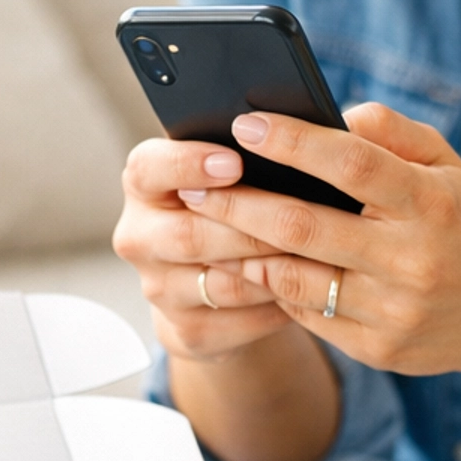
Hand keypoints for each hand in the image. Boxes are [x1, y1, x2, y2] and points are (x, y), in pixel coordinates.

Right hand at [113, 137, 298, 361]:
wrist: (215, 281)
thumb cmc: (234, 205)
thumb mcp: (232, 170)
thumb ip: (250, 148)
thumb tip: (311, 129)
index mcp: (144, 182)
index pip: (149, 168)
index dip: (189, 165)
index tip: (236, 162)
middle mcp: (140, 236)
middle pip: (189, 235)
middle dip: (250, 227)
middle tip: (299, 217)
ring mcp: (159, 289)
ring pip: (222, 283)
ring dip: (274, 271)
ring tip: (321, 256)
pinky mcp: (185, 331)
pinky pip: (240, 321)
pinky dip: (279, 306)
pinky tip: (311, 291)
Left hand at [180, 102, 460, 377]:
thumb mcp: (446, 166)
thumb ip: (393, 132)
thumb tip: (335, 114)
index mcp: (432, 202)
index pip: (353, 164)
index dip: (293, 142)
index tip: (244, 124)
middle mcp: (415, 259)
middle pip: (304, 227)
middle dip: (237, 202)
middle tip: (191, 183)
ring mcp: (396, 311)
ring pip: (294, 278)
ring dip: (240, 250)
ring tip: (206, 224)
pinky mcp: (380, 349)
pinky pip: (307, 315)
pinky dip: (271, 287)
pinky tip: (244, 264)